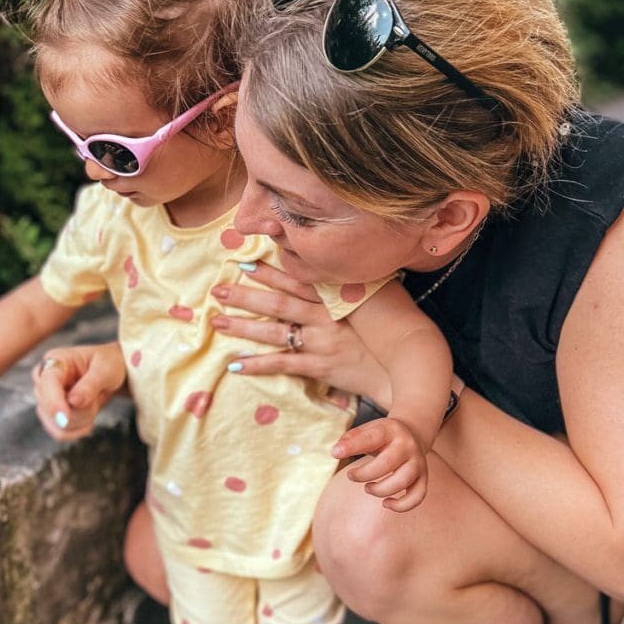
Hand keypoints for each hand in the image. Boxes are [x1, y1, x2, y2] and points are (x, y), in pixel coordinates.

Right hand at [33, 342, 127, 440]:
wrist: (108, 373)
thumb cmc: (107, 363)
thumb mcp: (106, 369)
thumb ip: (90, 384)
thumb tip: (73, 402)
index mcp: (54, 360)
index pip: (47, 384)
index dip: (54, 402)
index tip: (66, 417)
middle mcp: (43, 379)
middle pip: (52, 409)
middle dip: (81, 410)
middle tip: (98, 394)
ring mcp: (45, 398)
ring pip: (58, 425)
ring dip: (83, 419)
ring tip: (94, 402)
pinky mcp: (50, 414)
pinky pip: (60, 433)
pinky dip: (78, 431)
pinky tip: (89, 421)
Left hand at [209, 261, 391, 402]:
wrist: (407, 361)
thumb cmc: (395, 324)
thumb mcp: (379, 291)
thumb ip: (356, 276)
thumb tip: (345, 257)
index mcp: (335, 296)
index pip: (296, 279)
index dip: (270, 270)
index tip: (244, 261)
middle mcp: (325, 317)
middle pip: (278, 304)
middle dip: (245, 295)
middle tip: (217, 290)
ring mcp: (321, 342)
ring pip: (274, 332)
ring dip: (243, 326)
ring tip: (216, 321)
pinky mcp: (320, 366)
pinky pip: (283, 365)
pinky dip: (258, 365)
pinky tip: (235, 365)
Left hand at [332, 417, 428, 511]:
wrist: (413, 433)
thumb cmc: (382, 435)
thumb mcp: (368, 429)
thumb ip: (351, 439)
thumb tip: (336, 451)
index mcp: (390, 430)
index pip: (371, 438)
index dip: (352, 446)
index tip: (335, 453)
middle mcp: (407, 446)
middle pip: (387, 463)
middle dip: (364, 474)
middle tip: (351, 476)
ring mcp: (418, 462)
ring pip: (402, 481)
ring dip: (381, 490)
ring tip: (368, 488)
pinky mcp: (423, 478)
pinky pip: (418, 496)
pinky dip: (402, 505)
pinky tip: (386, 503)